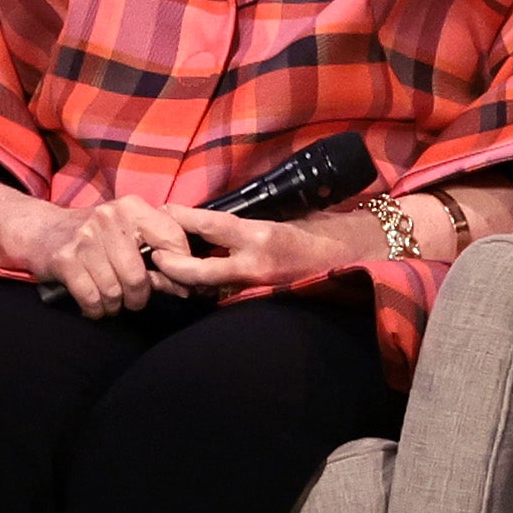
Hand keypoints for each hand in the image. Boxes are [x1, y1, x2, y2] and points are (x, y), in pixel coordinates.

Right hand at [11, 195, 196, 317]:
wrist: (41, 229)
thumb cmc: (95, 235)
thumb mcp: (127, 230)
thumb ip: (159, 250)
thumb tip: (190, 285)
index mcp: (133, 207)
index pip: (173, 241)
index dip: (178, 270)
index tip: (175, 285)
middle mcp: (110, 217)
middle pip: (139, 277)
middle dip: (139, 297)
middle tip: (134, 300)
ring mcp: (85, 237)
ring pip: (115, 291)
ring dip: (115, 305)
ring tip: (112, 300)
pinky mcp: (64, 258)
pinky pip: (92, 298)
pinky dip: (96, 309)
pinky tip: (95, 306)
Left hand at [152, 204, 377, 293]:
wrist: (359, 260)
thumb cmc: (326, 232)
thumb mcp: (285, 219)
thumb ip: (249, 225)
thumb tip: (210, 223)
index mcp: (262, 236)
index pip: (209, 225)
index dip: (181, 218)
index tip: (162, 211)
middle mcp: (256, 265)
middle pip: (196, 270)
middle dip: (169, 264)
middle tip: (152, 254)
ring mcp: (258, 287)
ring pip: (207, 288)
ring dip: (184, 280)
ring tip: (164, 269)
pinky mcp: (263, 301)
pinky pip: (226, 296)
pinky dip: (207, 290)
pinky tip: (195, 284)